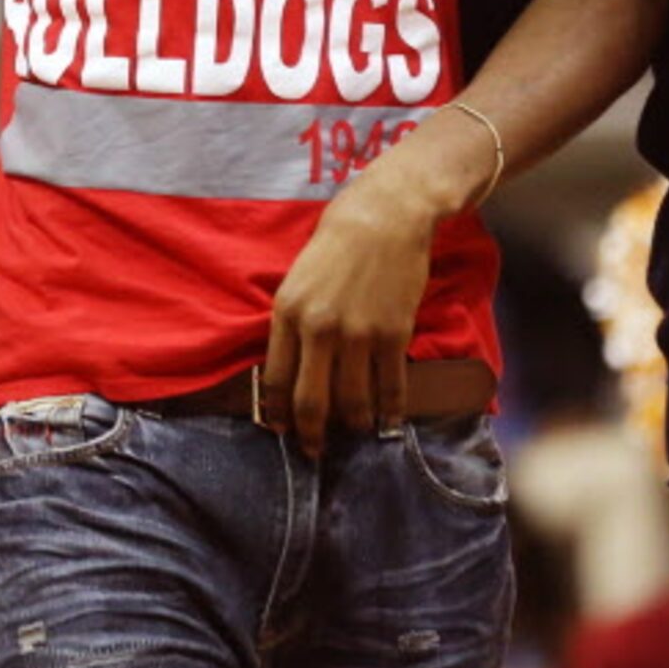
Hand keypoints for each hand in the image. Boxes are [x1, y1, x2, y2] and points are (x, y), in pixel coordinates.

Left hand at [264, 155, 443, 455]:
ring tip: (355, 431)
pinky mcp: (393, 334)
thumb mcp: (298, 279)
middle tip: (314, 450)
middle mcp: (318, 329)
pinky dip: (391, 410)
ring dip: (353, 424)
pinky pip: (391, 386)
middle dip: (311, 434)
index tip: (282, 430)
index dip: (278, 413)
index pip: (275, 380)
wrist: (385, 217)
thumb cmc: (337, 243)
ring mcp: (357, 334)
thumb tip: (291, 368)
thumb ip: (292, 323)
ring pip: (352, 401)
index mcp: (287, 313)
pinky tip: (390, 421)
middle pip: (310, 401)